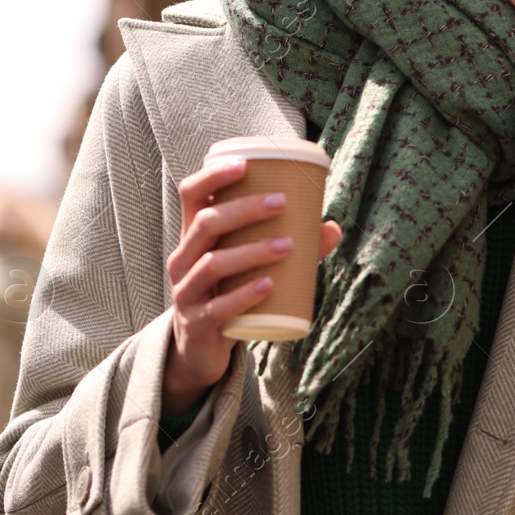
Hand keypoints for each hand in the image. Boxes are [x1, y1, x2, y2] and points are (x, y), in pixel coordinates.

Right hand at [164, 157, 342, 414]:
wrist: (199, 350)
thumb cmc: (227, 293)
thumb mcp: (247, 266)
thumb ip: (286, 246)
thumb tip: (332, 227)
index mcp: (192, 237)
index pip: (190, 195)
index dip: (213, 175)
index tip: (244, 164)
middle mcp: (182, 260)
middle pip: (205, 224)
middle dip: (244, 210)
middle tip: (281, 203)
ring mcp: (185, 293)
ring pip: (212, 264)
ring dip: (252, 251)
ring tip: (287, 245)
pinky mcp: (196, 325)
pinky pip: (218, 308)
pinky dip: (244, 295)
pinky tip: (269, 286)